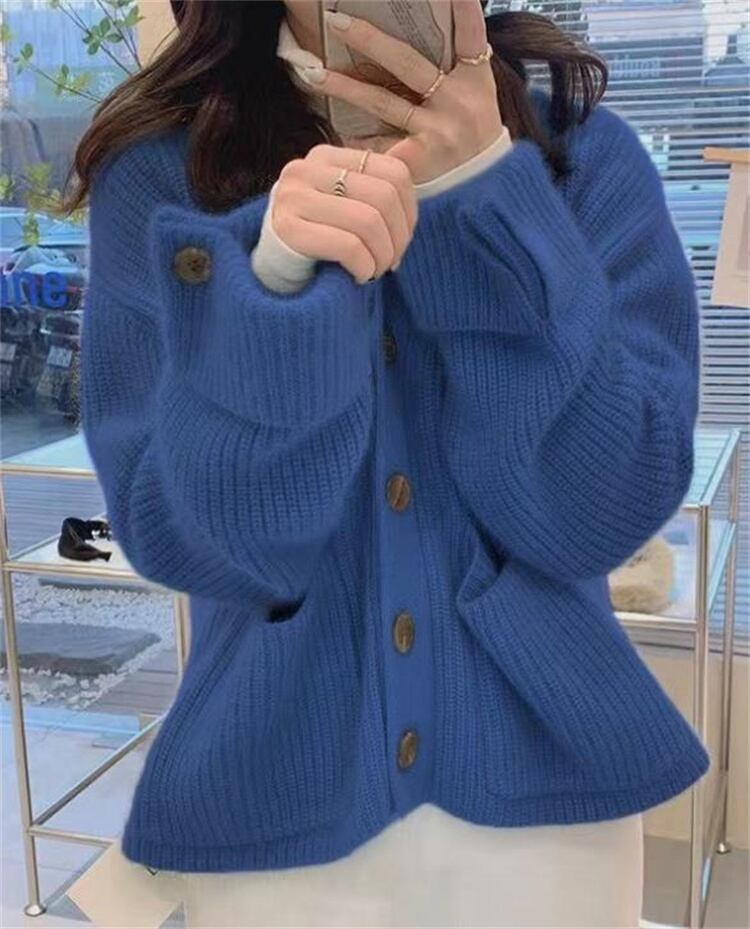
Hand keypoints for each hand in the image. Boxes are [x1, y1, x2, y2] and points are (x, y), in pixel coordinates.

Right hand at [272, 143, 417, 282]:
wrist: (275, 264)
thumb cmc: (318, 234)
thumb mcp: (348, 201)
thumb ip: (379, 179)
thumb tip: (415, 148)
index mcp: (327, 157)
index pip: (394, 172)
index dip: (410, 211)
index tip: (402, 238)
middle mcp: (306, 169)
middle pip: (384, 197)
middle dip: (398, 238)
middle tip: (392, 261)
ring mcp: (293, 197)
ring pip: (368, 221)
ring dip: (382, 256)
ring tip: (376, 270)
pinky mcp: (288, 229)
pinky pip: (347, 246)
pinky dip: (364, 267)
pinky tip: (360, 276)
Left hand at [310, 0, 504, 183]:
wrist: (488, 194)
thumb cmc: (477, 139)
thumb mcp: (479, 98)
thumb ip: (458, 67)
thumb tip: (437, 22)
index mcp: (475, 81)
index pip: (470, 36)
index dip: (462, 9)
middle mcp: (457, 102)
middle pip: (407, 63)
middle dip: (369, 39)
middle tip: (336, 21)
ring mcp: (437, 133)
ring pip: (383, 102)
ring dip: (345, 86)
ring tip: (314, 74)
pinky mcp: (419, 161)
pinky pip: (379, 145)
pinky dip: (357, 140)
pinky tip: (332, 134)